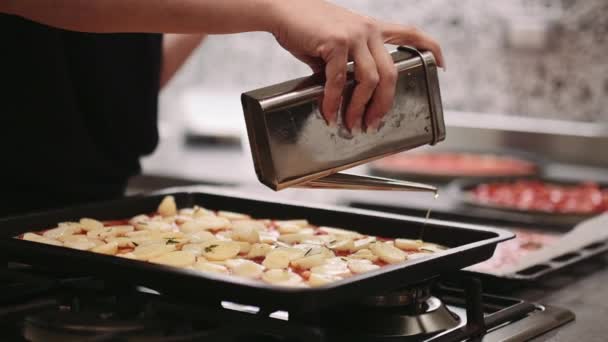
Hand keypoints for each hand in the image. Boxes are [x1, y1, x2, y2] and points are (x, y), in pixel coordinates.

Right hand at [270, 0, 444, 131]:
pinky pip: (340, 80)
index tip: (443, 64)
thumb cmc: (307, 28)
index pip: (410, 34)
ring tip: (351, 124)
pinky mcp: (336, 42)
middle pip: (391, 74)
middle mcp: (369, 30)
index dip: (431, 48)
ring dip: (359, 108)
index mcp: (372, 29)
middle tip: (373, 124)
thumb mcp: (335, 44)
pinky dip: (333, 101)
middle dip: (383, 105)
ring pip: (370, 80)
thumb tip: (345, 97)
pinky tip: (329, 112)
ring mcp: (354, 35)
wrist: (282, 9)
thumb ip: (346, 66)